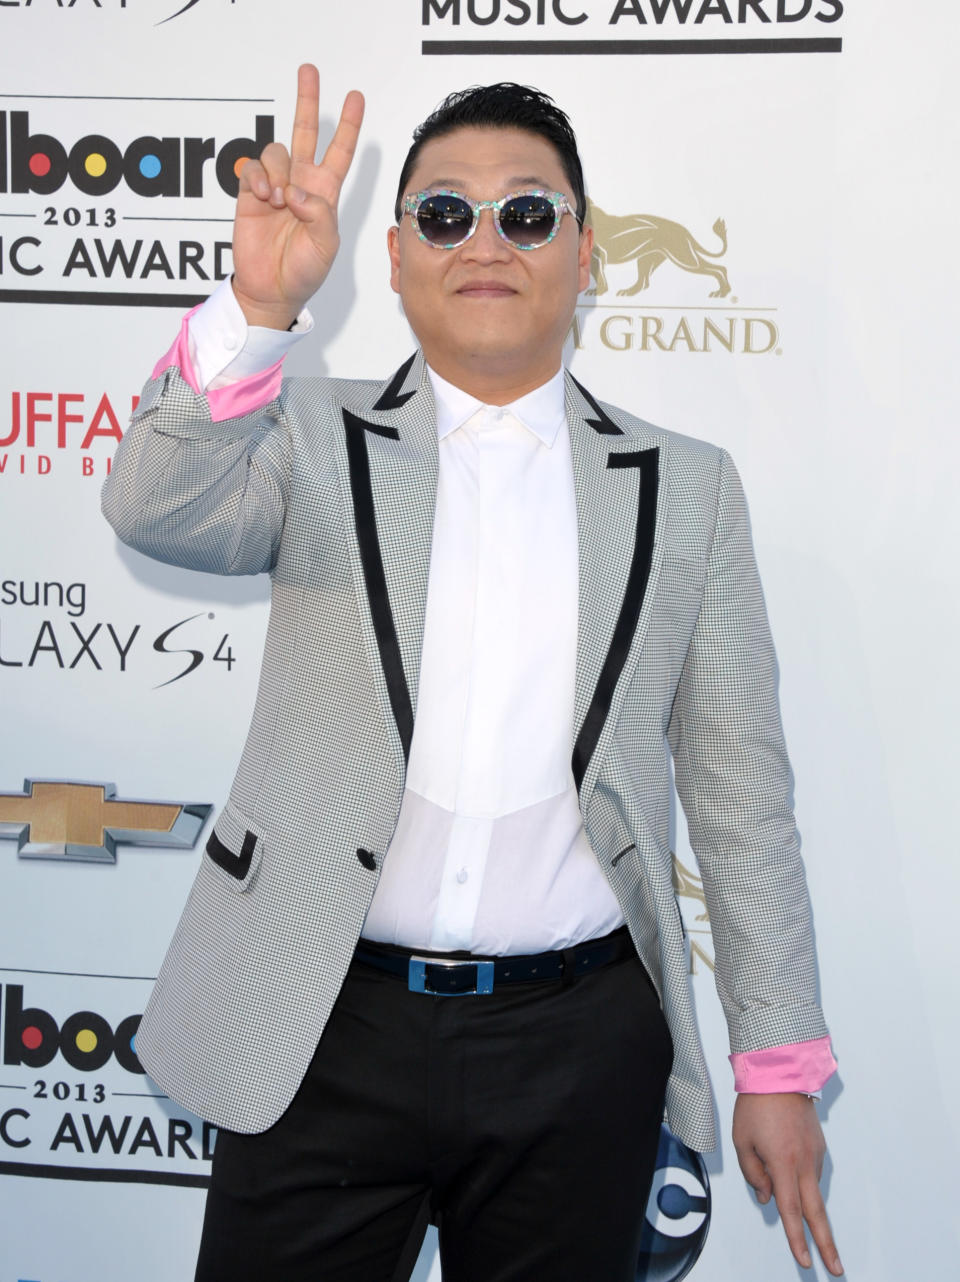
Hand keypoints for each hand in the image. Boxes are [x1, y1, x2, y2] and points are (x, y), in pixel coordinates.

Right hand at [231, 63, 363, 328]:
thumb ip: (319, 214)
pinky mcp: (250, 194)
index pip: (339, 152)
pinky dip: (258, 178)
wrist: (272, 290)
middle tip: (308, 70)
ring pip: (276, 151)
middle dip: (307, 101)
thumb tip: (296, 191)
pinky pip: (252, 169)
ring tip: (277, 201)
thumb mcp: (326, 245)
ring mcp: (274, 186)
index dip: (348, 125)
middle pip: (305, 132)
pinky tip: (264, 197)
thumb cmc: (304, 271)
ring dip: (278, 172)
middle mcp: (300, 184)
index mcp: (325, 194)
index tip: (355, 97)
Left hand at [733, 1092, 842, 1275]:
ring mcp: (815, 1154)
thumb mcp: (742, 1140)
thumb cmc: (756, 1104)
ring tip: (771, 1156)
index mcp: (783, 1163)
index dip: (797, 1239)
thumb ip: (753, 1173)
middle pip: (817, 1212)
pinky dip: (799, 1176)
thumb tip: (768, 1196)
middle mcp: (804, 1162)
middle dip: (826, 1244)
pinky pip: (809, 1171)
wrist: (780, 1073)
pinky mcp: (819, 1146)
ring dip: (802, 1198)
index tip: (805, 1261)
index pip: (790, 1211)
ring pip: (810, 1189)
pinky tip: (784, 1156)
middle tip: (835, 1268)